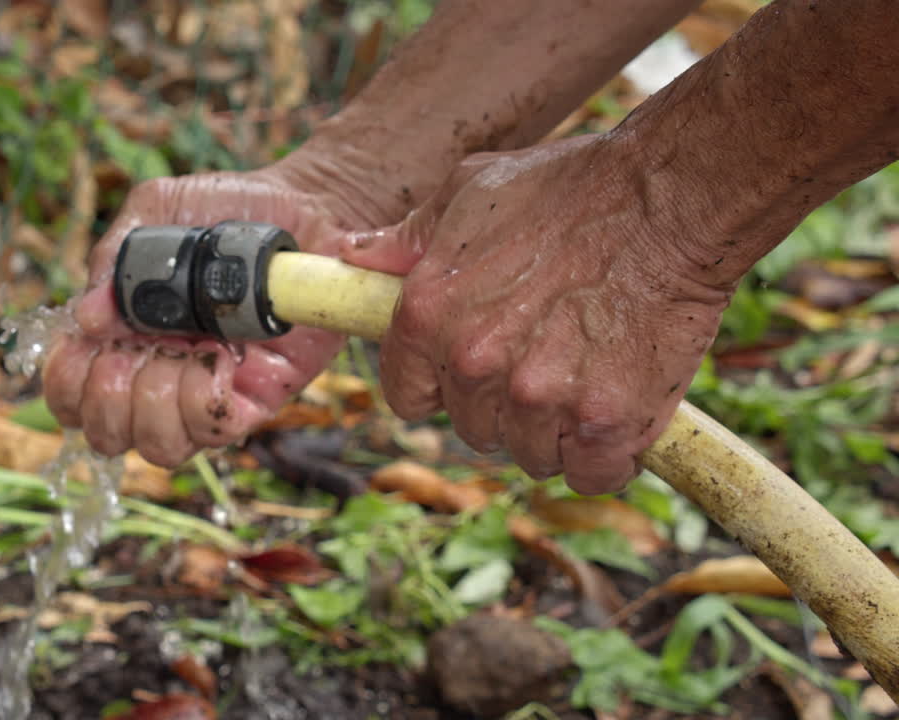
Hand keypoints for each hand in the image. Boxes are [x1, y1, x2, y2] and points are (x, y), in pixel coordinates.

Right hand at [43, 162, 383, 466]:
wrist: (301, 207)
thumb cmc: (224, 209)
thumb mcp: (157, 212)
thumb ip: (116, 257)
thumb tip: (86, 317)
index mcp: (124, 335)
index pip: (72, 394)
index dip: (67, 386)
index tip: (86, 348)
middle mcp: (160, 372)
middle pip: (108, 434)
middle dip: (109, 400)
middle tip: (134, 352)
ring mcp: (207, 389)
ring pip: (160, 447)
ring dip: (158, 404)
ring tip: (182, 354)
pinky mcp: (258, 397)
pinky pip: (219, 432)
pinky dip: (206, 401)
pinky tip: (220, 359)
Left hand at [341, 134, 734, 494]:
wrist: (669, 199)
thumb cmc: (569, 187)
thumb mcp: (470, 192)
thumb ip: (410, 238)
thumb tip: (356, 256)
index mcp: (427, 316)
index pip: (408, 398)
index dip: (441, 388)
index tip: (475, 372)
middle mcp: (474, 365)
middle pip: (474, 431)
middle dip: (505, 407)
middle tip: (549, 360)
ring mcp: (539, 399)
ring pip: (532, 454)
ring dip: (557, 431)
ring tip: (588, 374)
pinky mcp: (604, 422)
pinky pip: (591, 473)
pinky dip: (607, 457)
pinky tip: (619, 417)